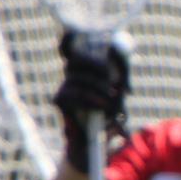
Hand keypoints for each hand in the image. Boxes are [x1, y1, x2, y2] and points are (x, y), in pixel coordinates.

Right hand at [52, 33, 130, 172]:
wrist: (94, 147)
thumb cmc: (107, 120)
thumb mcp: (118, 95)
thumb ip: (119, 74)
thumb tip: (120, 52)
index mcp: (84, 73)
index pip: (71, 49)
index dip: (71, 39)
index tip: (82, 32)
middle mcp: (72, 78)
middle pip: (76, 58)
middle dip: (94, 63)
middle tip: (110, 75)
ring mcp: (64, 89)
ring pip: (76, 76)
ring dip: (99, 87)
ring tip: (112, 99)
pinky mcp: (61, 102)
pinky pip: (73, 92)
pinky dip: (91, 97)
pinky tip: (103, 106)